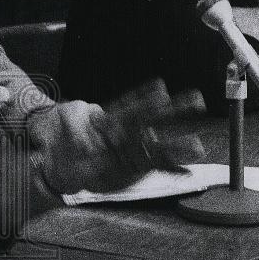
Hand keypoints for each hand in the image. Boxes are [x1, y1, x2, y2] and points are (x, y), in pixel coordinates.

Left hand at [29, 80, 205, 194]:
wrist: (60, 162)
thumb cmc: (65, 135)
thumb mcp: (63, 116)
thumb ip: (74, 118)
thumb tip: (88, 128)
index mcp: (112, 116)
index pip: (132, 104)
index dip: (146, 96)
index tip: (161, 88)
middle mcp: (126, 133)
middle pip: (151, 119)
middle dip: (174, 110)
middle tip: (197, 99)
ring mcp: (130, 152)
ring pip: (157, 148)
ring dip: (178, 146)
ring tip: (198, 145)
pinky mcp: (131, 170)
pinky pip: (153, 169)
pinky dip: (171, 170)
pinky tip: (188, 172)